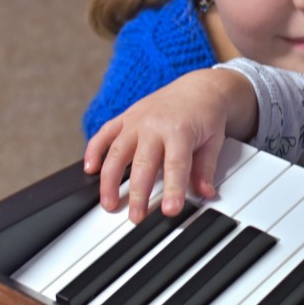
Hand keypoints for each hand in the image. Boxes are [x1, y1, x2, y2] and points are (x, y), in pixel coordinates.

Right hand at [83, 67, 256, 223]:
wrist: (199, 86)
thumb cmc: (205, 115)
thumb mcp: (214, 141)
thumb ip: (206, 168)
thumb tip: (206, 193)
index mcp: (180, 130)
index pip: (176, 165)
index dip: (172, 189)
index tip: (169, 210)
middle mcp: (155, 125)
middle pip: (143, 163)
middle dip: (138, 193)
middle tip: (136, 217)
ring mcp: (137, 120)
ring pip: (117, 152)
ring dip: (110, 180)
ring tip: (109, 204)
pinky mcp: (125, 117)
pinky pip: (104, 133)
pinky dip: (94, 150)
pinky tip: (89, 170)